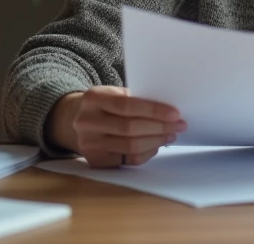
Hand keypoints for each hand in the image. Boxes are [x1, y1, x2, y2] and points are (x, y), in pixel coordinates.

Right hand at [47, 87, 185, 167]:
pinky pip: (128, 160)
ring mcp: (88, 143)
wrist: (74, 119)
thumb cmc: (104, 105)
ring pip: (131, 146)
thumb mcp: (112, 93)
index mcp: (93, 98)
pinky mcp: (94, 160)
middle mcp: (86, 121)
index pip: (127, 105)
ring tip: (170, 135)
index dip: (153, 111)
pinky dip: (146, 153)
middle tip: (179, 125)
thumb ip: (135, 99)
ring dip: (156, 141)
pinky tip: (156, 145)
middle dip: (160, 127)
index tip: (175, 113)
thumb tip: (168, 112)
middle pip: (130, 128)